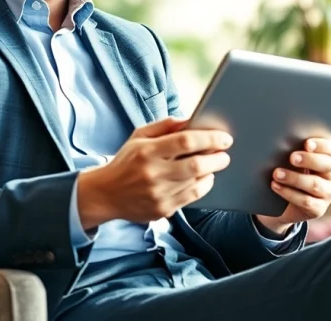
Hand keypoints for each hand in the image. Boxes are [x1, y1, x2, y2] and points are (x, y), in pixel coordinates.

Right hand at [77, 117, 232, 228]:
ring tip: (215, 163)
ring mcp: (158, 194)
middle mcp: (153, 174)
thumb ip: (164, 126)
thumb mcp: (139, 136)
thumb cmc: (126, 161)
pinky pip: (192, 198)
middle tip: (225, 153)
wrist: (105, 194)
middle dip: (217, 158)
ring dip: (212, 172)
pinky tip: (204, 178)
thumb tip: (190, 120)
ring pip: (197, 183)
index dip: (210, 138)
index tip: (224, 137)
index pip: (185, 141)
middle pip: (196, 165)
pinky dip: (203, 186)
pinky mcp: (163, 210)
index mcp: (147, 151)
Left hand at [256, 137, 330, 235]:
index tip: (307, 143)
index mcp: (330, 158)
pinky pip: (306, 201)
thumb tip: (282, 140)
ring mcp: (329, 193)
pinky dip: (289, 193)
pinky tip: (276, 186)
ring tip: (277, 173)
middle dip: (309, 160)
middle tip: (292, 157)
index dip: (321, 145)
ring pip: (315, 184)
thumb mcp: (294, 160)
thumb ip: (295, 149)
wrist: (283, 203)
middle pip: (327, 165)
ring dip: (294, 178)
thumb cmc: (290, 172)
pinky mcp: (319, 209)